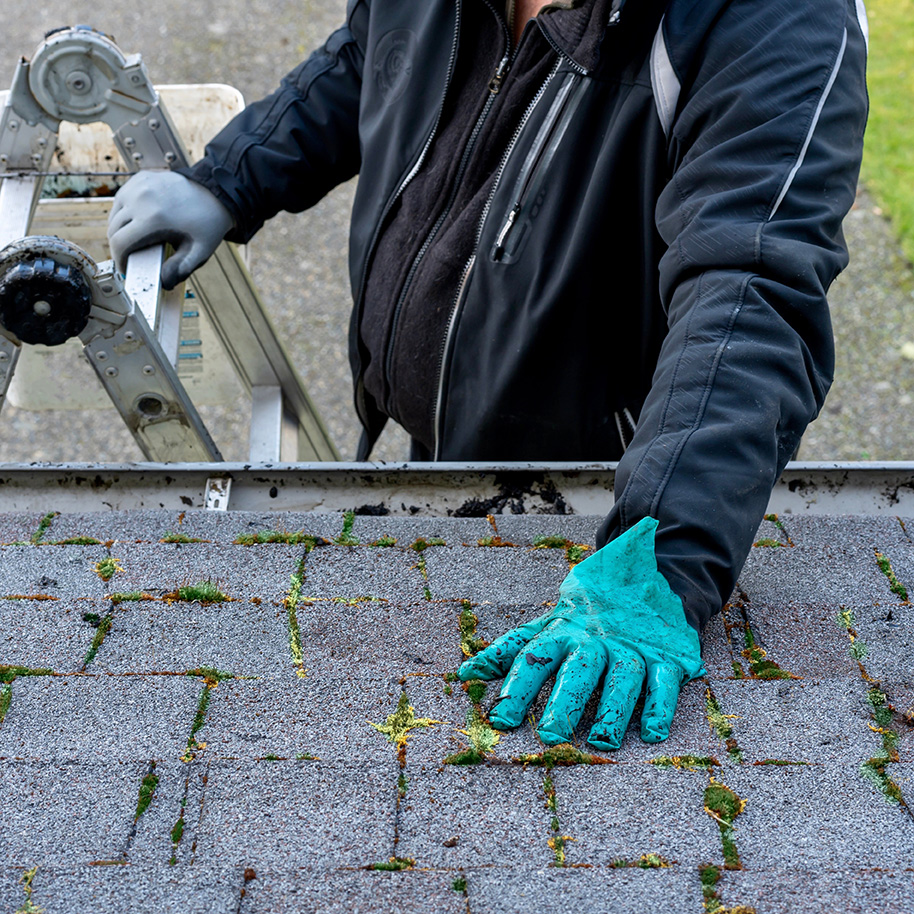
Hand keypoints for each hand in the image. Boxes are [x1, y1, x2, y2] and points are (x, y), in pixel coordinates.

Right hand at [107, 170, 233, 288]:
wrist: (216, 194)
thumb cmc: (207, 224)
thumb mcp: (199, 251)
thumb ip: (181, 269)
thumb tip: (164, 282)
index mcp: (153, 218)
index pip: (119, 243)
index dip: (120, 260)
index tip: (126, 268)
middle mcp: (141, 198)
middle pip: (113, 229)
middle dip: (119, 247)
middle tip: (131, 258)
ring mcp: (139, 185)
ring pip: (115, 214)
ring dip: (120, 230)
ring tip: (134, 241)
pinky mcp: (140, 177)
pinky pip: (122, 200)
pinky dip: (124, 213)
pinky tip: (137, 222)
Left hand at [457, 517, 704, 749]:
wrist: (647, 577)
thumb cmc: (586, 615)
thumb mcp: (547, 624)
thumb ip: (510, 650)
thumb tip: (465, 673)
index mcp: (562, 632)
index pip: (535, 659)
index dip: (516, 688)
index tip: (501, 720)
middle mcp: (596, 640)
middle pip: (579, 670)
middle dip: (565, 701)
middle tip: (551, 735)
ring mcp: (632, 647)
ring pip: (624, 677)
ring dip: (613, 710)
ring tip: (600, 742)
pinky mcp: (666, 656)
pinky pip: (664, 682)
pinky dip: (660, 706)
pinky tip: (652, 733)